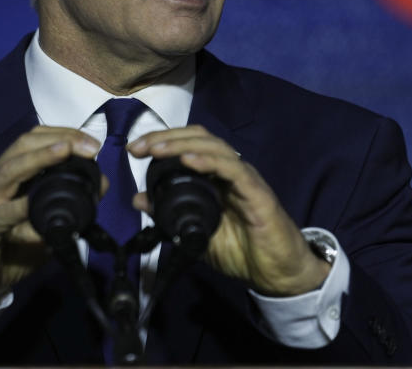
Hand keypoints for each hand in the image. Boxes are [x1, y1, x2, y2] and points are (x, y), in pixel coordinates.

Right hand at [0, 126, 101, 304]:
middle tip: (90, 146)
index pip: (33, 141)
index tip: (92, 143)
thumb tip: (99, 187)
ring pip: (11, 170)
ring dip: (40, 157)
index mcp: (9, 176)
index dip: (63, 134)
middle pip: (23, 146)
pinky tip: (36, 204)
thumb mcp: (41, 225)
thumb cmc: (5, 250)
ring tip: (64, 151)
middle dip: (58, 140)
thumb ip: (65, 206)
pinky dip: (21, 208)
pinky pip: (2, 214)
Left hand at [129, 125, 330, 296]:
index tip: (134, 149)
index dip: (162, 141)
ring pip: (215, 148)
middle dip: (166, 138)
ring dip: (183, 145)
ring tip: (157, 149)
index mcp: (216, 178)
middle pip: (199, 139)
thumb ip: (169, 216)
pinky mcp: (257, 193)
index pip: (189, 146)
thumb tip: (139, 199)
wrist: (277, 274)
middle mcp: (231, 171)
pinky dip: (211, 162)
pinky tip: (190, 161)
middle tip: (138, 146)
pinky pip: (234, 170)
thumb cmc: (243, 252)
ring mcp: (245, 179)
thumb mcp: (196, 232)